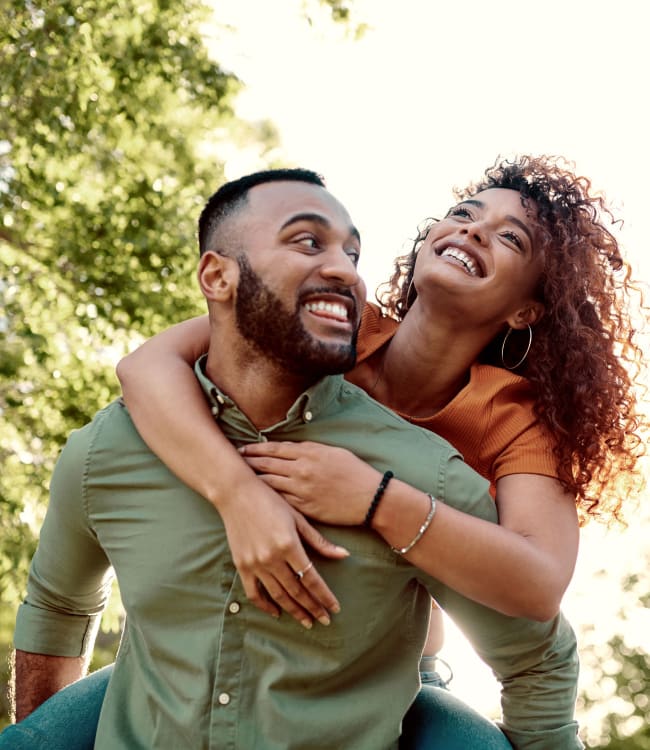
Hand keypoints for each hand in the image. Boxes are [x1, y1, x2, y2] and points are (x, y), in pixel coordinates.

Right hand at [217, 474, 348, 628]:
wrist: (236, 494)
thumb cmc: (271, 501)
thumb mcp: (298, 518)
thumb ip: (319, 541)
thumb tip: (344, 556)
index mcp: (289, 545)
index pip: (312, 578)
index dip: (324, 596)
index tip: (334, 609)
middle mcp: (272, 558)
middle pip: (297, 591)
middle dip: (312, 607)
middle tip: (324, 620)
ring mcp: (255, 563)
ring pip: (278, 595)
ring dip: (294, 610)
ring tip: (307, 621)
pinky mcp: (242, 566)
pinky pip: (254, 593)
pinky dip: (266, 605)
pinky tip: (277, 612)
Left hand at [239, 441, 381, 524]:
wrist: (370, 498)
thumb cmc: (355, 472)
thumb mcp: (333, 452)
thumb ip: (310, 449)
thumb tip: (291, 449)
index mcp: (309, 453)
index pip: (275, 449)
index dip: (256, 448)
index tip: (243, 448)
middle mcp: (302, 470)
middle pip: (267, 464)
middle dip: (249, 462)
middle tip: (233, 461)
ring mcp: (301, 490)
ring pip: (269, 482)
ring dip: (253, 480)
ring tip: (239, 478)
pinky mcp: (304, 507)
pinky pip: (280, 500)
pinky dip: (266, 497)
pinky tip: (256, 497)